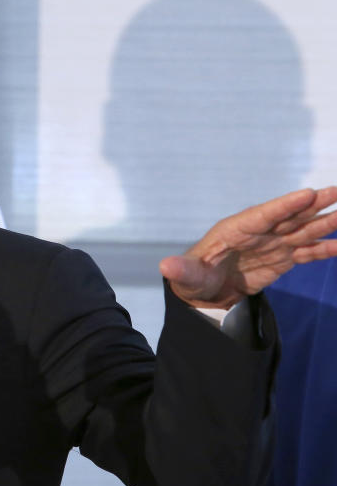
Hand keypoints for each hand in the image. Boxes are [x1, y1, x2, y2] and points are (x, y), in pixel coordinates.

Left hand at [160, 186, 336, 308]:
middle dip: (313, 205)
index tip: (307, 193)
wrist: (204, 291)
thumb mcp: (186, 277)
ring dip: (325, 222)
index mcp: (233, 231)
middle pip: (288, 217)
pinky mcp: (281, 259)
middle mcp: (257, 233)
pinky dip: (324, 249)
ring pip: (302, 230)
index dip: (284, 205)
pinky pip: (306, 252)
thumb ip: (182, 271)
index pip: (262, 215)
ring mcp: (271, 244)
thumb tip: (165, 267)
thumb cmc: (192, 278)